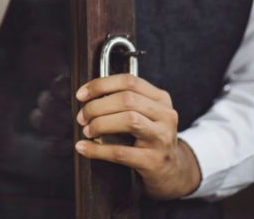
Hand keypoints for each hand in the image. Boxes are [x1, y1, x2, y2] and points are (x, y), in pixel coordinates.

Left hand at [74, 74, 200, 199]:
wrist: (171, 171)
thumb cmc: (149, 138)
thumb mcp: (144, 114)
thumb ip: (123, 102)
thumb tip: (87, 98)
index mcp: (161, 99)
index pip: (129, 81)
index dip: (101, 85)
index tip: (81, 94)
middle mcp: (165, 115)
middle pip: (127, 99)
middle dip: (97, 106)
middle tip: (82, 117)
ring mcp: (161, 138)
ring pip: (129, 120)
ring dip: (100, 124)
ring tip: (87, 130)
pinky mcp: (153, 160)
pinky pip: (121, 152)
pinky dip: (97, 150)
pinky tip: (84, 147)